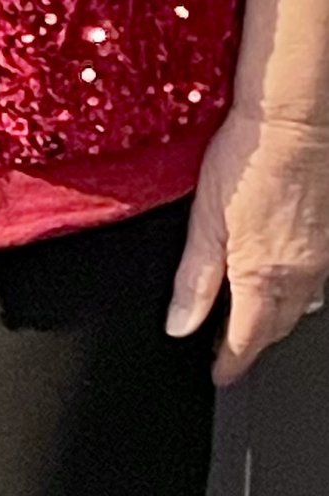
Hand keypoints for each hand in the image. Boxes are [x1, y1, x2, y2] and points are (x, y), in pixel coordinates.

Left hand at [167, 105, 328, 383]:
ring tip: (247, 318)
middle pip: (276, 328)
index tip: (218, 375)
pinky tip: (280, 279)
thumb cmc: (248, 159)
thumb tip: (181, 325)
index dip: (230, 363)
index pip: (247, 340)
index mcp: (265, 277)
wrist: (296, 120)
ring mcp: (322, 257)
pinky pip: (317, 281)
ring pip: (301, 306)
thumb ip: (195, 279)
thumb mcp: (205, 221)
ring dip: (275, 319)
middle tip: (224, 350)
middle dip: (251, 344)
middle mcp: (301, 274)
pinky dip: (296, 292)